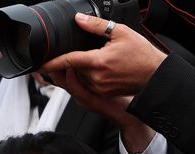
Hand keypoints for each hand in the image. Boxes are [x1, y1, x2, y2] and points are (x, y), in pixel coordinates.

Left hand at [39, 14, 165, 96]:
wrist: (155, 75)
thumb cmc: (142, 55)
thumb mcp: (121, 33)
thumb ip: (97, 26)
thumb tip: (79, 19)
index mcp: (98, 62)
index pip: (68, 61)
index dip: (52, 62)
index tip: (39, 63)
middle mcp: (95, 78)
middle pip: (71, 69)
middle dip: (69, 62)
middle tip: (77, 54)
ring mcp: (97, 88)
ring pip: (78, 77)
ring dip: (79, 69)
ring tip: (94, 60)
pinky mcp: (101, 93)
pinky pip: (86, 84)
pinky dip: (87, 75)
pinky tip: (99, 68)